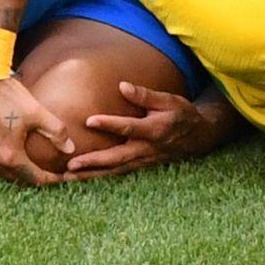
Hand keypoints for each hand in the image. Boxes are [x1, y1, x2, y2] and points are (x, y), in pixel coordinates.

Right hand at [0, 73, 78, 185]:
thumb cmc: (8, 95)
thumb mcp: (37, 112)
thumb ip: (56, 132)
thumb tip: (70, 149)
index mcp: (9, 155)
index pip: (35, 178)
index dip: (51, 179)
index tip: (60, 176)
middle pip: (17, 180)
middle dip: (33, 177)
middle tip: (46, 172)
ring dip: (13, 174)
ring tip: (26, 166)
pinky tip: (3, 159)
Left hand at [65, 81, 218, 178]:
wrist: (198, 137)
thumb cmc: (181, 114)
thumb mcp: (169, 100)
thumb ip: (145, 95)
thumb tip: (122, 86)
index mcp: (154, 130)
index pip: (128, 127)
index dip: (110, 124)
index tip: (90, 120)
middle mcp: (146, 149)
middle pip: (117, 158)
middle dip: (93, 162)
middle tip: (71, 165)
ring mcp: (142, 161)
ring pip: (114, 171)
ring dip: (91, 175)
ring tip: (67, 177)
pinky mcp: (139, 166)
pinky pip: (116, 173)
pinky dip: (99, 177)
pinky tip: (80, 178)